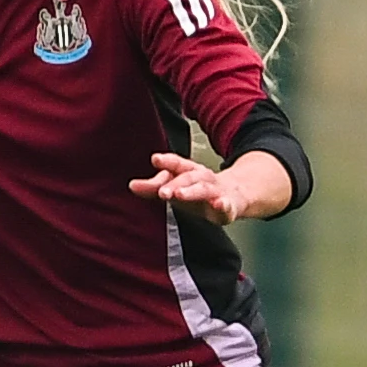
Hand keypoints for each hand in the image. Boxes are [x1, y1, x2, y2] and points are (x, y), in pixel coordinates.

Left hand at [128, 150, 286, 225]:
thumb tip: (131, 185)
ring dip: (192, 191)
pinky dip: (224, 205)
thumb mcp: (176, 188)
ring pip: (204, 189)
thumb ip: (153, 187)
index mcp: (189, 172)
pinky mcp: (229, 207)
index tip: (155, 159)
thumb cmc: (197, 192)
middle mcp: (203, 179)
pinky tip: (220, 204)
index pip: (177, 164)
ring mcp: (216, 192)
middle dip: (175, 183)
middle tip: (162, 191)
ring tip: (180, 194)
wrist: (234, 196)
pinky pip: (227, 206)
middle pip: (189, 176)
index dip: (167, 161)